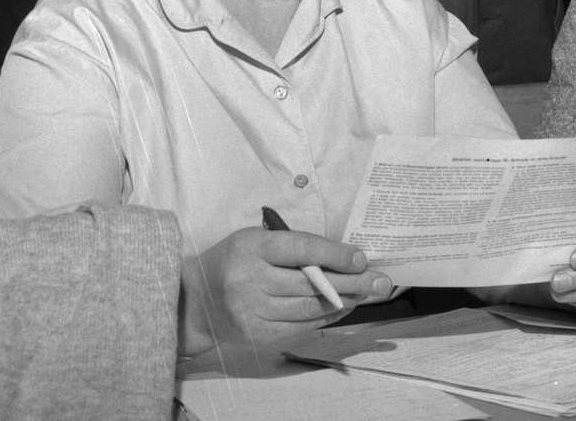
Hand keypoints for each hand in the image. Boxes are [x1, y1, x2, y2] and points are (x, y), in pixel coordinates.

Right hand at [179, 226, 392, 354]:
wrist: (196, 300)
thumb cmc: (235, 259)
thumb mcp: (258, 239)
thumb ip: (293, 246)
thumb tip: (341, 257)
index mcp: (253, 248)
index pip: (302, 249)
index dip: (335, 254)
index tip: (361, 258)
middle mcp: (251, 281)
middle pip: (310, 283)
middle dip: (351, 282)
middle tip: (379, 281)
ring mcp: (253, 312)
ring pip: (308, 309)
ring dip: (343, 302)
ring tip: (366, 294)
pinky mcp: (257, 336)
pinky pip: (300, 329)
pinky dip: (325, 320)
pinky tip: (342, 310)